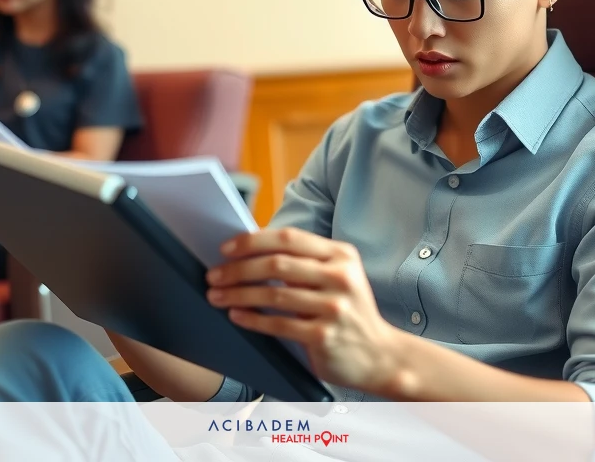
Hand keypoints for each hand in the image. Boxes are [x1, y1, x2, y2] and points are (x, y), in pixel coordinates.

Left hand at [206, 227, 404, 393]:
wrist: (381, 355)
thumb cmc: (349, 312)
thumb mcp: (338, 277)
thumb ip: (306, 262)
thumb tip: (251, 249)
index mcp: (342, 255)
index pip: (289, 238)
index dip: (253, 241)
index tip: (225, 248)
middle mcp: (341, 277)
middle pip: (277, 264)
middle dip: (238, 268)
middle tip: (213, 274)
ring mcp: (334, 307)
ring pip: (274, 295)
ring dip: (238, 294)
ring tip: (216, 296)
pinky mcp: (324, 336)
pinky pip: (279, 325)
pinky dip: (252, 319)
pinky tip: (236, 316)